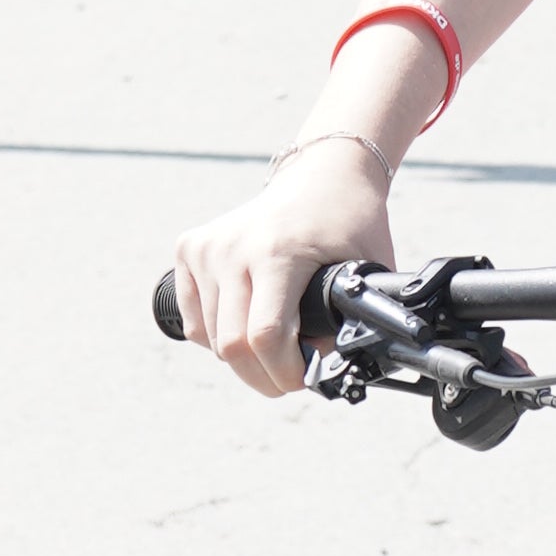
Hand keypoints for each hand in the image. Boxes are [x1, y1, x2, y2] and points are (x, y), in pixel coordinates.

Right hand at [171, 134, 396, 396]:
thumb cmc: (350, 224)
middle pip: (232, 345)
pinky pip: (194, 321)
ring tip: (274, 348)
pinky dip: (217, 337)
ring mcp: (207, 247)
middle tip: (288, 379)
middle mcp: (234, 248)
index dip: (285, 371)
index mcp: (278, 253)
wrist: (322, 176)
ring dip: (243, 357)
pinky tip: (246, 324)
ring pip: (211, 339)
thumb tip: (322, 369)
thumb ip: (349, 321)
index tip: (304, 378)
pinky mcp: (190, 248)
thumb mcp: (365, 271)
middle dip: (263, 377)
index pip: (266, 335)